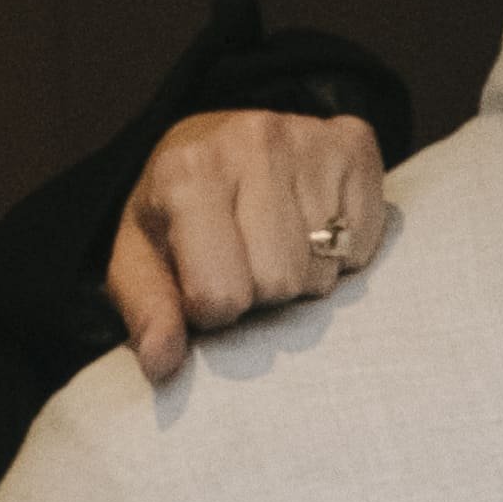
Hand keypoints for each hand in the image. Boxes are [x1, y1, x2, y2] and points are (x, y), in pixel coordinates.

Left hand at [113, 107, 398, 377]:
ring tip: (276, 242)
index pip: (220, 294)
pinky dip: (340, 251)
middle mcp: (251, 143)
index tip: (204, 284)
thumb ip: (148, 313)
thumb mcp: (140, 259)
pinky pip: (362, 244)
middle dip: (261, 292)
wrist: (213, 139)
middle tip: (245, 262)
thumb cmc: (175, 211)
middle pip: (279, 283)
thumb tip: (161, 362)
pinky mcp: (355, 145)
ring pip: (321, 270)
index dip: (213, 309)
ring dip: (301, 275)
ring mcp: (309, 139)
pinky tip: (310, 224)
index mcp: (186, 172)